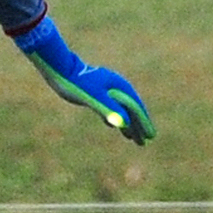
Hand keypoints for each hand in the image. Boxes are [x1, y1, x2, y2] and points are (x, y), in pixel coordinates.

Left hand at [13, 17, 154, 145]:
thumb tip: (125, 123)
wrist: (61, 69)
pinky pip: (110, 108)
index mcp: (120, 88)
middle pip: (131, 110)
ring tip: (133, 139)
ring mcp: (107, 90)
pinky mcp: (97, 93)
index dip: (144, 123)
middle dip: (138, 127)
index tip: (151, 136)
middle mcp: (117, 88)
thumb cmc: (77, 84)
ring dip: (128, 124)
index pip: (136, 109)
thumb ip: (109, 109)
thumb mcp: (94, 98)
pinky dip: (114, 118)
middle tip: (144, 143)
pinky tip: (112, 126)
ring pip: (121, 109)